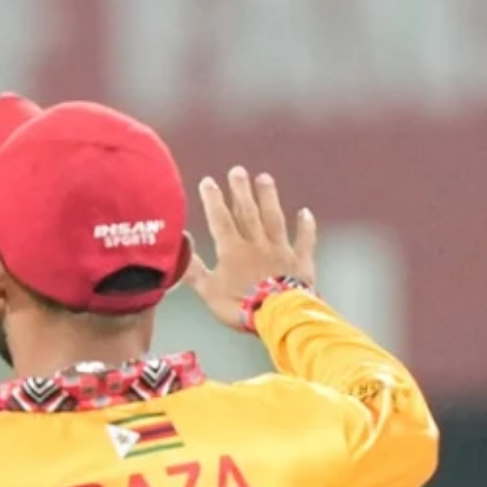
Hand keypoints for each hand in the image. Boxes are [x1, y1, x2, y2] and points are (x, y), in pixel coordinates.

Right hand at [186, 166, 319, 330]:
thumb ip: (193, 268)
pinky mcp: (301, 262)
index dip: (213, 199)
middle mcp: (257, 244)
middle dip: (241, 190)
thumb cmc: (240, 307)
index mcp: (232, 250)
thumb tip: (180, 245)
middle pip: (247, 212)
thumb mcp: (208, 292)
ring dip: (269, 198)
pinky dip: (306, 226)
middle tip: (238, 170)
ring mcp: (281, 250)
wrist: (279, 317)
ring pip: (274, 218)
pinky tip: (305, 212)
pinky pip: (304, 240)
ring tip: (265, 178)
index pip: (220, 219)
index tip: (209, 181)